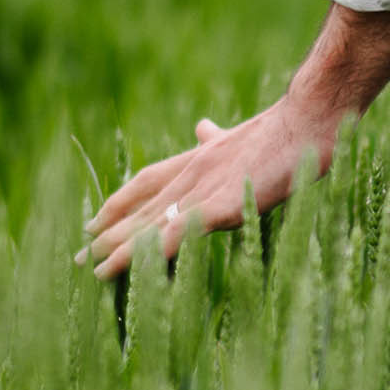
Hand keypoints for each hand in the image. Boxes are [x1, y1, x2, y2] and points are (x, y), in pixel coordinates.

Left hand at [76, 4, 389, 278]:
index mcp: (199, 160)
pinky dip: (152, 250)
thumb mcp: (244, 135)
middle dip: (110, 232)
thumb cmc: (288, 130)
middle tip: (80, 256)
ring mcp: (204, 190)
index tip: (96, 219)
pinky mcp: (219, 206)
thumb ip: (217, 138)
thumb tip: (200, 126)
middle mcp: (192, 175)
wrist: (309, 120)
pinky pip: (178, 233)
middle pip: (140, 208)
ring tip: (94, 269)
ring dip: (121, 248)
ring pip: (152, 224)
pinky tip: (134, 266)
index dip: (120, 202)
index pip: (148, 182)